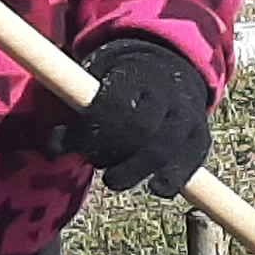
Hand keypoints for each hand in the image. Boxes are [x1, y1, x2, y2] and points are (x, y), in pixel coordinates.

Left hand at [52, 38, 211, 195]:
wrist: (168, 65)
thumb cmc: (118, 79)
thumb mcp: (94, 75)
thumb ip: (74, 105)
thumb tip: (54, 148)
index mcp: (136, 73)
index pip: (115, 106)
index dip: (88, 131)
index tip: (64, 145)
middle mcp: (167, 93)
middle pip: (142, 129)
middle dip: (110, 152)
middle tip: (93, 162)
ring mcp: (188, 115)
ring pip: (166, 148)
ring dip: (137, 170)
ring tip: (113, 180)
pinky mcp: (200, 137)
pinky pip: (192, 160)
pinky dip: (175, 177)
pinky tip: (159, 189)